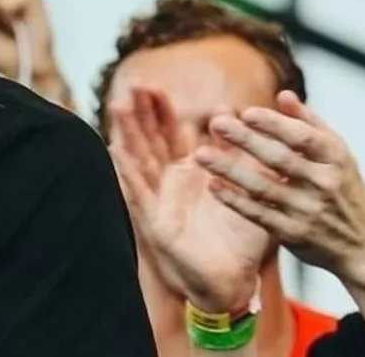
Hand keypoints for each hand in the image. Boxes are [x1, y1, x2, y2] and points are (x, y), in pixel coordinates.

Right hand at [110, 87, 269, 313]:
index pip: (170, 132)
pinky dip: (127, 172)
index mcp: (189, 171)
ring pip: (140, 159)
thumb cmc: (238, 237)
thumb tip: (240, 116)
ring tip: (120, 107)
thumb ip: (243, 154)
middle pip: (151, 139)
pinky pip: (139, 192)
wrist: (232, 279)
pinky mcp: (155, 220)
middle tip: (135, 85)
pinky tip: (116, 152)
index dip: (161, 109)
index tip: (155, 86)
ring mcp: (159, 199)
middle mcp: (169, 181)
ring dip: (129, 133)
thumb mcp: (247, 188)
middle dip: (142, 113)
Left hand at [196, 91, 364, 284]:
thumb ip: (308, 122)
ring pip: (263, 187)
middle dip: (246, 140)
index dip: (275, 125)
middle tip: (216, 124)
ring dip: (230, 170)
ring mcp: (307, 210)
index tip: (248, 113)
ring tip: (201, 154)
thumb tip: (282, 94)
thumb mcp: (337, 153)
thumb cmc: (343, 188)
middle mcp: (323, 183)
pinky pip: (258, 214)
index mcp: (335, 158)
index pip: (303, 137)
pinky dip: (235, 200)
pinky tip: (213, 185)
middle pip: (279, 159)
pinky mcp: (292, 232)